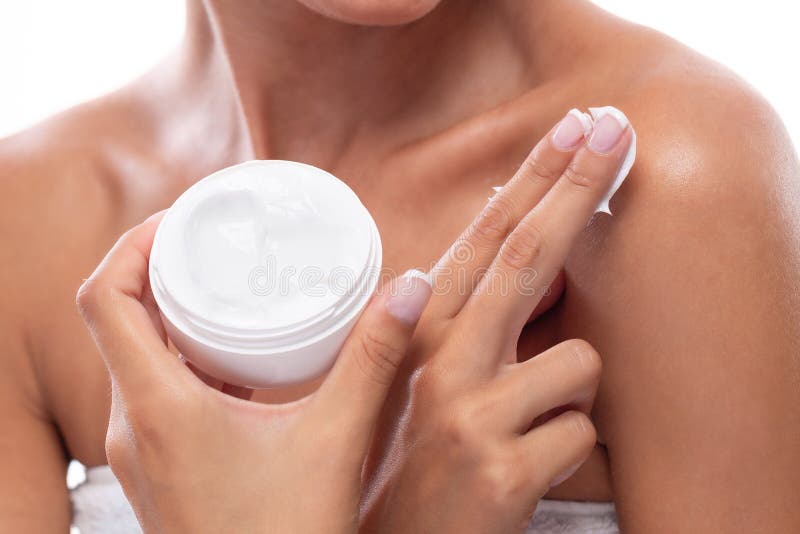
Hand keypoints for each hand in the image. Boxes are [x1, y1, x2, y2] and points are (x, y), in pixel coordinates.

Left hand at [76, 215, 430, 533]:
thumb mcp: (336, 439)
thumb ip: (373, 357)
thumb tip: (408, 290)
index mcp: (160, 408)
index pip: (105, 299)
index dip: (131, 243)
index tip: (178, 219)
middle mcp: (135, 426)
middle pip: (117, 319)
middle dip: (158, 269)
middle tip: (213, 244)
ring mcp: (141, 450)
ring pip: (134, 356)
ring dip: (170, 314)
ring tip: (228, 288)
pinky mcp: (158, 466)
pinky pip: (155, 389)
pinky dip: (185, 357)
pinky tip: (238, 359)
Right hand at [360, 107, 634, 532]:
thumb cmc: (416, 453)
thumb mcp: (430, 376)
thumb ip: (472, 318)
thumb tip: (534, 253)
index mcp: (422, 333)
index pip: (486, 239)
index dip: (533, 180)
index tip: (573, 130)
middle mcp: (441, 360)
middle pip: (528, 256)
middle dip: (577, 185)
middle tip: (614, 129)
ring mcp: (470, 412)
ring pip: (580, 364)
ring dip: (568, 397)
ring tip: (520, 429)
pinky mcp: (503, 468)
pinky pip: (582, 432)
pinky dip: (566, 449)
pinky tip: (521, 469)